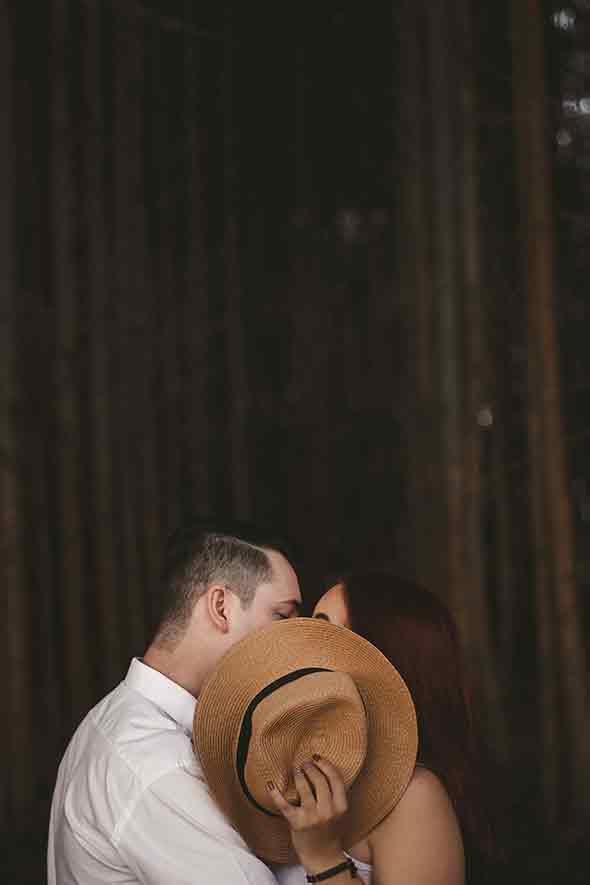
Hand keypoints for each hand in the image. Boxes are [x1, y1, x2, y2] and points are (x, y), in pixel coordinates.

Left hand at [267, 756, 347, 872]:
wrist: (323, 858)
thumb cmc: (330, 832)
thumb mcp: (339, 813)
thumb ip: (334, 795)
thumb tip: (322, 769)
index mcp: (341, 807)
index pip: (335, 778)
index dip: (325, 764)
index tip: (317, 758)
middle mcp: (327, 811)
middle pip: (319, 780)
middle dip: (310, 768)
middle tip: (304, 764)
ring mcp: (312, 817)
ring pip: (303, 788)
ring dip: (298, 775)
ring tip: (296, 770)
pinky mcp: (297, 823)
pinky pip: (284, 804)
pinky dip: (275, 793)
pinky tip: (270, 784)